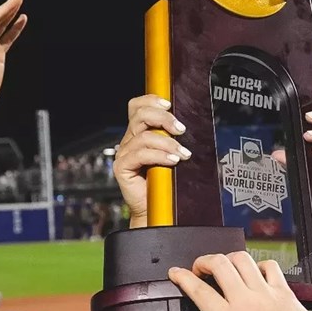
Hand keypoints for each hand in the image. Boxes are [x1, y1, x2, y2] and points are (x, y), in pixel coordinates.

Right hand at [115, 95, 188, 226]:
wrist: (156, 210)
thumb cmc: (168, 182)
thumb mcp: (174, 154)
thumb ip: (175, 138)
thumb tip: (190, 124)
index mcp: (140, 133)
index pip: (138, 106)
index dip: (151, 100)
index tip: (169, 105)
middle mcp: (130, 140)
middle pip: (139, 114)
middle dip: (163, 118)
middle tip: (181, 129)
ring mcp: (125, 153)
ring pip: (143, 136)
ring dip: (167, 143)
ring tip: (183, 154)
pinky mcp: (122, 167)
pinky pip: (140, 154)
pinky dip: (159, 156)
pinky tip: (173, 161)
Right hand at [168, 253, 311, 310]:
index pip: (199, 291)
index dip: (183, 278)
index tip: (176, 274)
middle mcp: (246, 301)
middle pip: (219, 264)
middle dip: (204, 261)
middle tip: (200, 268)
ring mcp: (266, 292)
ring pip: (242, 259)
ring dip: (229, 259)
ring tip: (224, 266)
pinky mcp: (284, 291)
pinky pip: (269, 266)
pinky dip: (259, 264)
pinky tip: (256, 272)